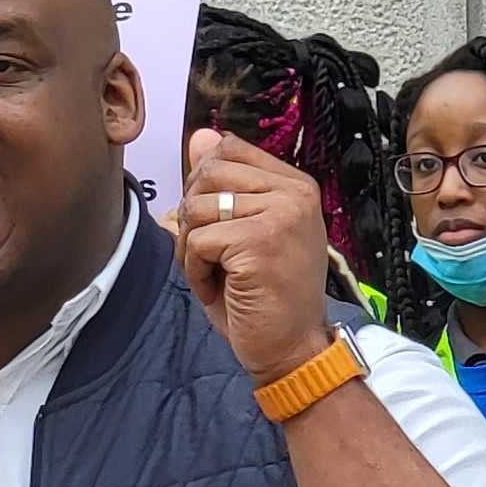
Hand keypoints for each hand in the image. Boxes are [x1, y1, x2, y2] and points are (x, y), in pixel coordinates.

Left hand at [176, 130, 338, 384]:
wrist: (293, 349)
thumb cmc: (265, 298)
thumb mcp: (240, 234)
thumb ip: (221, 185)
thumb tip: (199, 136)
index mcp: (294, 184)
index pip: (229, 150)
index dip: (204, 185)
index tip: (216, 227)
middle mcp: (294, 192)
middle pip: (208, 173)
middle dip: (192, 217)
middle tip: (211, 257)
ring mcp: (281, 213)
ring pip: (197, 206)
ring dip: (191, 248)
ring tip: (216, 275)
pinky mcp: (260, 241)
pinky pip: (198, 240)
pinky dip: (195, 271)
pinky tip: (218, 290)